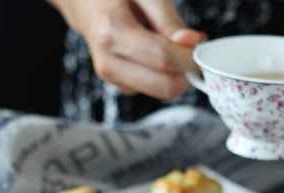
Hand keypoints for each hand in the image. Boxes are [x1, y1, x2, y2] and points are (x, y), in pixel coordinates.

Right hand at [51, 0, 204, 98]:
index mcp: (112, 34)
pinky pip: (156, 89)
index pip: (164, 59)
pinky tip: (159, 54)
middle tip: (193, 49)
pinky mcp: (121, 85)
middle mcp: (109, 63)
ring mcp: (113, 78)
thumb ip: (168, 21)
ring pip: (163, 92)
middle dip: (187, 72)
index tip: (200, 43)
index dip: (190, 56)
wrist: (82, 2)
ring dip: (177, 74)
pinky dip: (166, 76)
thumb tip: (193, 43)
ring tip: (172, 46)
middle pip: (165, 86)